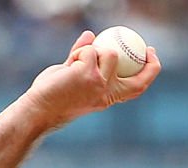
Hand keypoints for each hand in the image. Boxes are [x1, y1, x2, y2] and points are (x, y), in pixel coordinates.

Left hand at [20, 30, 160, 130]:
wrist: (37, 111)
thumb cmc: (51, 98)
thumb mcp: (72, 76)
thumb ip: (83, 59)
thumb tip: (91, 36)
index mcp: (107, 98)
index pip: (137, 87)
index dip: (149, 70)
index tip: (149, 54)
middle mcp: (107, 93)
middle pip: (138, 77)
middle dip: (149, 61)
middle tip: (142, 43)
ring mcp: (99, 84)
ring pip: (109, 53)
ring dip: (92, 50)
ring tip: (74, 62)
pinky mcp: (87, 74)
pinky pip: (87, 50)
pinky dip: (77, 52)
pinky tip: (66, 67)